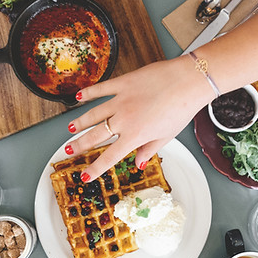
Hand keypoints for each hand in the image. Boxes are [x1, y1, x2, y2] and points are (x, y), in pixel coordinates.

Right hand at [65, 56, 213, 180]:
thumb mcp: (167, 136)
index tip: (85, 176)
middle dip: (79, 145)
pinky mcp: (123, 83)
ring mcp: (121, 100)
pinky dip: (88, 93)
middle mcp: (124, 120)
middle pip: (95, 136)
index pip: (109, 156)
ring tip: (69, 128)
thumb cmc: (182, 109)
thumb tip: (139, 163)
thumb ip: (149, 150)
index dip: (95, 168)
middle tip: (68, 150)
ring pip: (93, 114)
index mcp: (135, 136)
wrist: (188, 81)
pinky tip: (79, 97)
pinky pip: (101, 89)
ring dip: (79, 122)